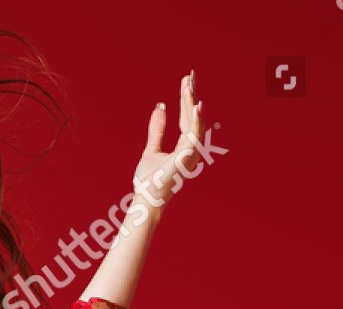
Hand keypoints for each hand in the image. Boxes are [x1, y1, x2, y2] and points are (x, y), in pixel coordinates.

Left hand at [129, 70, 204, 215]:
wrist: (146, 199)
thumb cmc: (149, 180)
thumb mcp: (151, 150)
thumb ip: (157, 130)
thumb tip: (161, 107)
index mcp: (184, 146)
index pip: (186, 118)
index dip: (186, 100)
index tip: (185, 81)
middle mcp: (191, 148)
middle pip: (193, 117)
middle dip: (191, 96)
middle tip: (190, 75)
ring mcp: (190, 153)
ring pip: (195, 123)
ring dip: (192, 103)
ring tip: (190, 86)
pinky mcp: (186, 157)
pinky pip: (193, 135)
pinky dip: (196, 120)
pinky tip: (195, 105)